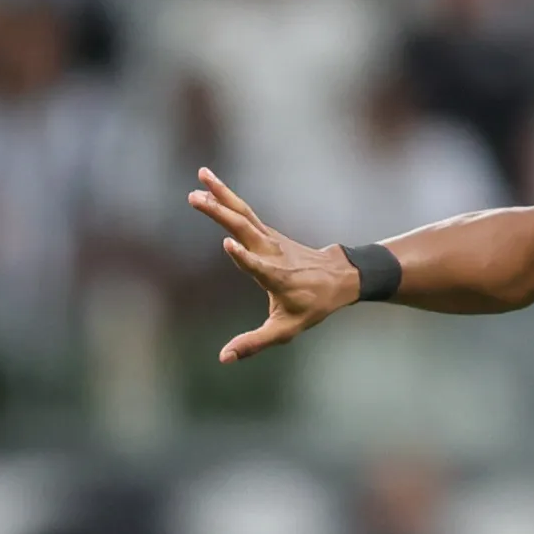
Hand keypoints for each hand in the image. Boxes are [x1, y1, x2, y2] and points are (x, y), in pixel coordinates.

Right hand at [187, 167, 359, 363]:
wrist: (340, 277)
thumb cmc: (313, 306)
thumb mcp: (287, 329)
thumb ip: (255, 343)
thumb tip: (223, 358)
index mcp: (278, 278)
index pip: (260, 267)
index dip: (245, 258)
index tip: (227, 243)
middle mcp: (273, 253)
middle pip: (246, 229)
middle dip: (220, 214)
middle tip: (193, 198)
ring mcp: (270, 239)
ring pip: (244, 214)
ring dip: (221, 195)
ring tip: (200, 176)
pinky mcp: (266, 231)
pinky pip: (244, 211)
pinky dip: (227, 196)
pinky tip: (209, 183)